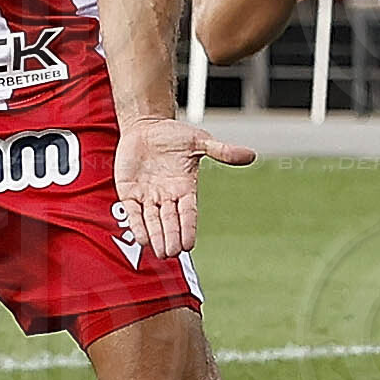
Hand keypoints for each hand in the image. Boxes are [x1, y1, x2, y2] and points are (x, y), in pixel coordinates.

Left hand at [114, 112, 256, 260]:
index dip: (188, 228)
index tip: (189, 245)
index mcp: (185, 187)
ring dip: (156, 237)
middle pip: (170, 221)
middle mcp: (166, 196)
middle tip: (172, 253)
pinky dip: (137, 225)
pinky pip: (133, 212)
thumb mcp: (199, 141)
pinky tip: (142, 239)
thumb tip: (250, 154)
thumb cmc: (173, 135)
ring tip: (160, 253)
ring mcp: (147, 195)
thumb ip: (221, 150)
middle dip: (171, 237)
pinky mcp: (129, 192)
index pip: (188, 212)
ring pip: (152, 221)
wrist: (146, 126)